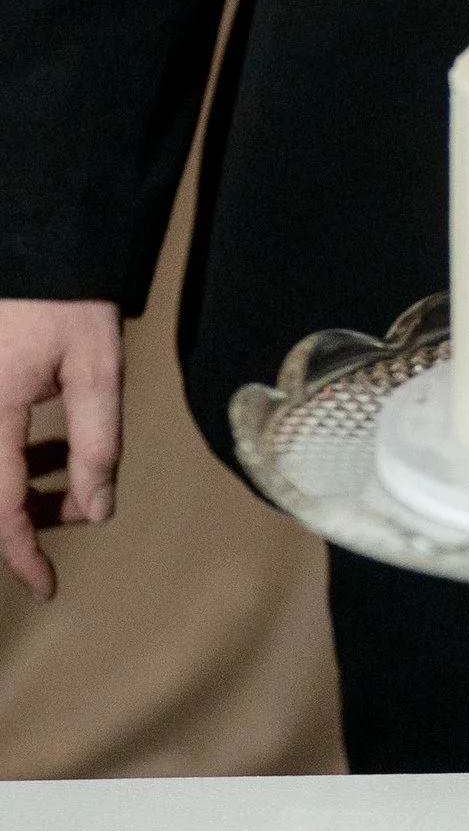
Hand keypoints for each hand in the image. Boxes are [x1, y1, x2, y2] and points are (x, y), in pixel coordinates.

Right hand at [0, 299, 124, 600]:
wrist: (38, 244)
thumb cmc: (68, 302)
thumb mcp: (96, 370)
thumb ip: (96, 445)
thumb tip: (96, 512)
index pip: (0, 506)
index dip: (22, 553)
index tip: (47, 586)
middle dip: (25, 517)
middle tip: (77, 510)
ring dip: (19, 488)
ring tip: (71, 477)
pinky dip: (11, 460)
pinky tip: (49, 449)